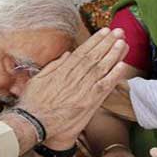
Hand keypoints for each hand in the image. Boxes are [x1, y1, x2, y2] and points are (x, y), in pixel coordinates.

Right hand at [14, 27, 129, 145]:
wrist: (34, 123)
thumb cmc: (33, 103)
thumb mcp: (38, 79)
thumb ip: (54, 66)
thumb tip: (67, 54)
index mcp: (63, 70)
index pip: (82, 52)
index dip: (95, 41)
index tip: (105, 32)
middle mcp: (75, 77)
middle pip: (95, 57)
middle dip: (108, 43)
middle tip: (120, 32)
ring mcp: (83, 89)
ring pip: (102, 68)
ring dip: (114, 54)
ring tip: (123, 43)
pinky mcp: (89, 102)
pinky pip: (105, 86)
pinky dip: (115, 75)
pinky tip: (123, 65)